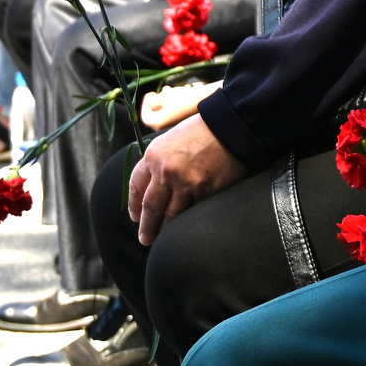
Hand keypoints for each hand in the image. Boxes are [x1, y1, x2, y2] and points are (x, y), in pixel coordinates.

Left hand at [126, 115, 244, 244]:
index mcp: (154, 156)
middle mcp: (166, 171)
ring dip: (164, 230)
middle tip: (145, 239)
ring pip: (170, 215)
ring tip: (162, 240)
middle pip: (150, 207)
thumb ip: (159, 161)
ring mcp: (186, 183)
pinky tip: (183, 228)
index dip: (133, 204)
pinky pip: (192, 212)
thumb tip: (152, 184)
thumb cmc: (203, 130)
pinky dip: (187, 222)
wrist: (231, 126)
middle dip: (146, 226)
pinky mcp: (206, 191)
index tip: (135, 216)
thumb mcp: (171, 139)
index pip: (136, 186)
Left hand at [141, 79, 217, 131]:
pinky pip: (173, 113)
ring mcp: (175, 125)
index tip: (151, 93)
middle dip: (156, 102)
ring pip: (165, 113)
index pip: (145, 116)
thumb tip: (153, 104)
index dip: (145, 103)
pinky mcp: (183, 121)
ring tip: (169, 90)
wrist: (206, 101)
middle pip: (155, 115)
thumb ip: (155, 101)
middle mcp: (166, 127)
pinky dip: (172, 105)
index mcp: (158, 123)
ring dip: (164, 101)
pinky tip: (176, 95)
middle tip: (157, 92)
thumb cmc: (184, 98)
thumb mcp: (165, 96)